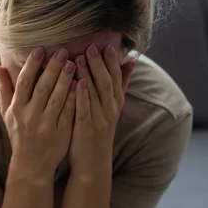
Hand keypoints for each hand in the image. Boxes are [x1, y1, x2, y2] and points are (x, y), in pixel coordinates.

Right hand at [0, 47, 76, 178]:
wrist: (31, 164)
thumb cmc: (19, 134)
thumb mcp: (7, 113)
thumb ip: (4, 89)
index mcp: (16, 109)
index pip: (24, 82)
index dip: (32, 65)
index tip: (40, 50)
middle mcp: (30, 116)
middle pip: (42, 87)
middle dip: (53, 68)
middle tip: (63, 52)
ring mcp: (46, 125)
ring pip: (57, 98)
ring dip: (66, 79)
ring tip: (74, 63)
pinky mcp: (61, 133)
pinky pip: (69, 112)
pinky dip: (75, 97)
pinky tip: (82, 84)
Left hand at [70, 45, 134, 176]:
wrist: (92, 163)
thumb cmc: (97, 132)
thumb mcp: (110, 108)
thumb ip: (119, 85)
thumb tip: (131, 62)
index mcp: (115, 103)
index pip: (116, 78)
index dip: (112, 62)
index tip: (107, 45)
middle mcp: (110, 110)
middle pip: (107, 82)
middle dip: (100, 63)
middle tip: (91, 46)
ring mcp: (100, 120)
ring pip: (96, 94)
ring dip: (89, 75)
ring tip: (81, 58)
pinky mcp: (87, 129)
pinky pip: (85, 109)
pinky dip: (82, 95)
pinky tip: (76, 83)